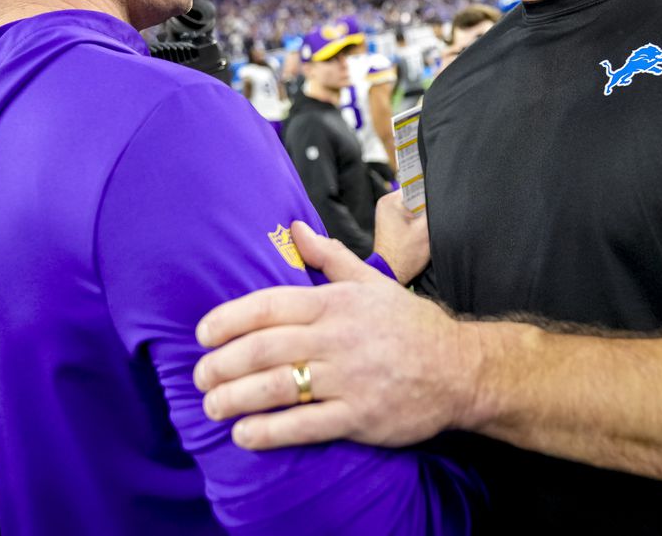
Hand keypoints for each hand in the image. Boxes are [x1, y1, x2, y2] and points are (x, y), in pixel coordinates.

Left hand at [193, 220, 477, 449]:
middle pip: (264, 348)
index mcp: (336, 303)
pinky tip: (243, 434)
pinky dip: (269, 431)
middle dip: (223, 364)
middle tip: (200, 376)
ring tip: (211, 406)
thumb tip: (294, 227)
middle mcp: (338, 338)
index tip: (202, 334)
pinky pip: (305, 425)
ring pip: (278, 387)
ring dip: (236, 398)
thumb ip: (330, 257)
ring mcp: (349, 378)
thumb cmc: (411, 325)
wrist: (461, 369)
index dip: (229, 320)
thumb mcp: (372, 282)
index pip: (269, 306)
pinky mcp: (360, 416)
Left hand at [372, 191, 429, 285]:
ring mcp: (388, 213)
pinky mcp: (392, 222)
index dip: (431, 193)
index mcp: (391, 200)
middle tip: (431, 220)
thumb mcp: (425, 230)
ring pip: (414, 206)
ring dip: (423, 215)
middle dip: (426, 206)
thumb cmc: (405, 256)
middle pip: (415, 195)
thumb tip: (444, 195)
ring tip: (425, 228)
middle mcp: (386, 203)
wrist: (392, 274)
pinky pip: (410, 214)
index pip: (416, 185)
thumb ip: (434, 209)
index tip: (438, 204)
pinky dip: (418, 221)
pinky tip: (420, 232)